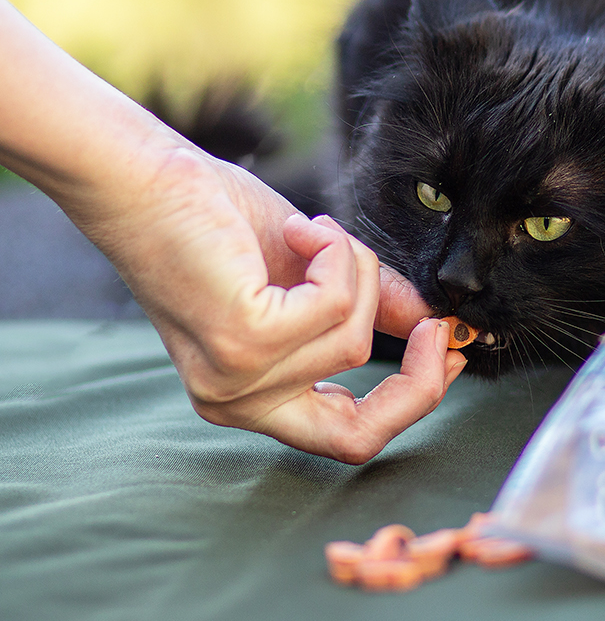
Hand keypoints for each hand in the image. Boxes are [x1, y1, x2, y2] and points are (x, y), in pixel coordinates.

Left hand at [81, 147, 467, 462]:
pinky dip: (338, 256)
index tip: (445, 349)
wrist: (144, 181)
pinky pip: (337, 303)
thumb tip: (435, 319)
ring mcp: (238, 380)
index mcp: (251, 397)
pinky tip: (305, 230)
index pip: (346, 439)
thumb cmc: (216, 221)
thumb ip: (367, 305)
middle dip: (420, 378)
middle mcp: (238, 404)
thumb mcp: (308, 273)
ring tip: (317, 233)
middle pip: (360, 435)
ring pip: (354, 338)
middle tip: (436, 322)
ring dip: (356, 270)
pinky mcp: (243, 340)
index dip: (410, 402)